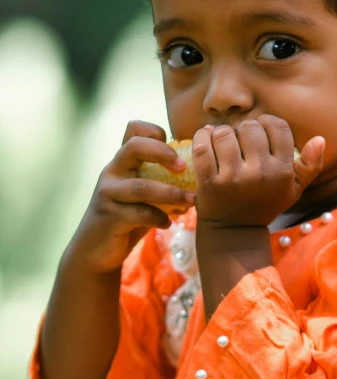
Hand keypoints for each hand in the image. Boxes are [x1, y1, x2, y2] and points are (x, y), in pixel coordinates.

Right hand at [69, 120, 194, 273]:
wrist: (96, 249)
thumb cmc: (127, 217)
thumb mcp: (141, 193)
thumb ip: (159, 179)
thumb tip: (199, 173)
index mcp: (122, 161)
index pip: (134, 129)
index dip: (155, 131)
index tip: (176, 148)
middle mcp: (113, 171)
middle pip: (134, 147)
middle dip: (163, 153)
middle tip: (184, 167)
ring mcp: (109, 193)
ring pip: (141, 186)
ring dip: (171, 193)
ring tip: (191, 201)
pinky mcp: (110, 216)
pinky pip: (139, 214)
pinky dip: (159, 218)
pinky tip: (168, 223)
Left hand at [192, 114, 324, 226]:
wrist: (234, 232)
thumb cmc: (265, 204)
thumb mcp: (294, 189)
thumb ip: (310, 165)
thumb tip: (320, 139)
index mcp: (282, 171)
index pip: (278, 127)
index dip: (268, 122)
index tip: (261, 130)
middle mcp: (260, 173)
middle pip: (249, 127)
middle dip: (243, 129)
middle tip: (241, 139)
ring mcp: (233, 178)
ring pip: (224, 134)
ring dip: (221, 132)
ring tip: (224, 140)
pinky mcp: (209, 182)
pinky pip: (202, 147)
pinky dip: (202, 137)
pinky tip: (206, 138)